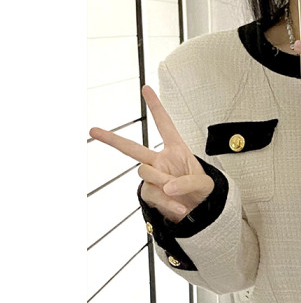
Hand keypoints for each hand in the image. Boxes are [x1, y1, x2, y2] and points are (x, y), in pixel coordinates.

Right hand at [89, 85, 213, 222]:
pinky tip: (180, 207)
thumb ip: (188, 181)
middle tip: (93, 131)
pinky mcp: (151, 194)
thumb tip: (167, 186)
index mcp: (177, 151)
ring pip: (144, 172)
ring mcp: (154, 178)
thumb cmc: (205, 193)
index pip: (165, 125)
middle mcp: (161, 162)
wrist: (202, 214)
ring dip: (162, 181)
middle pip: (132, 148)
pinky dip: (166, 202)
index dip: (155, 107)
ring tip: (178, 192)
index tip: (146, 89)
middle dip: (112, 139)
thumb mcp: (205, 184)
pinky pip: (152, 193)